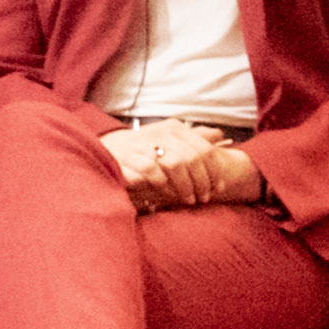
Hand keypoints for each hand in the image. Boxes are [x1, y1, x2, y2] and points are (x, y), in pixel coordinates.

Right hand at [100, 120, 256, 210]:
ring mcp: (145, 144)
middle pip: (192, 157)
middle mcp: (162, 133)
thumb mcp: (171, 139)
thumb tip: (219, 134)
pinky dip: (162, 182)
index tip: (219, 188)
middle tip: (204, 198)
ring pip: (175, 163)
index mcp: (176, 129)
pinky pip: (151, 169)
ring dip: (185, 185)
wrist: (109, 148)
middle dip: (202, 181)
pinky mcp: (129, 156)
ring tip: (188, 200)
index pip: (204, 149)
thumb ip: (194, 138)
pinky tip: (167, 192)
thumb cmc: (146, 148)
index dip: (215, 171)